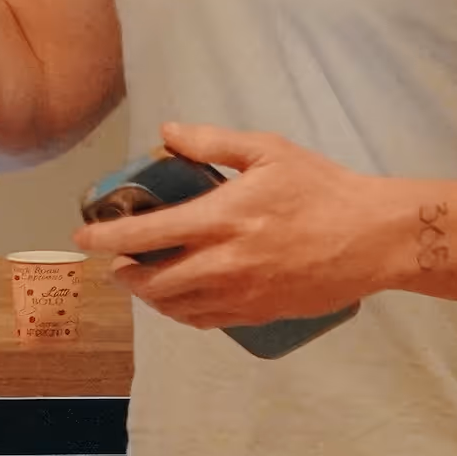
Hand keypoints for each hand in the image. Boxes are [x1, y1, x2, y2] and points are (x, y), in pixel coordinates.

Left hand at [74, 122, 399, 328]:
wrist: (373, 238)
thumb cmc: (322, 188)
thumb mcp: (269, 151)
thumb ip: (213, 142)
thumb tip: (167, 133)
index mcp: (220, 218)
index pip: (145, 234)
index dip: (106, 237)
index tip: (83, 236)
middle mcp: (223, 263)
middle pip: (152, 282)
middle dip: (125, 275)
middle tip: (117, 263)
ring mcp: (241, 294)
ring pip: (176, 307)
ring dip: (150, 297)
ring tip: (143, 282)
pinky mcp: (259, 314)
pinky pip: (206, 322)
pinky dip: (183, 313)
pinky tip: (180, 301)